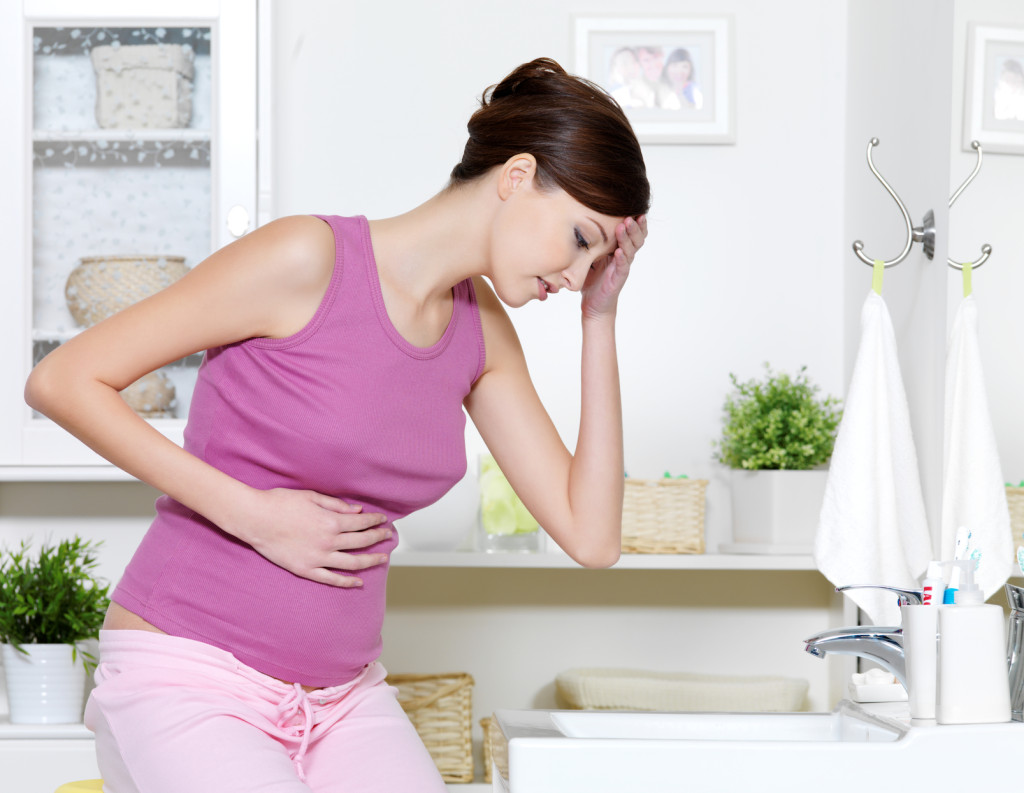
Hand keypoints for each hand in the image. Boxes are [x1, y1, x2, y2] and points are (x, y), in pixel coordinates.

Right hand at [231, 488, 390, 586]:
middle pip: (361, 542)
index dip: (375, 522)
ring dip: (370, 561)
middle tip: (388, 538)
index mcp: (330, 521)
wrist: (255, 519)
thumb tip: (357, 511)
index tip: (383, 521)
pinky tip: (358, 582)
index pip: (361, 523)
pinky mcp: (305, 570)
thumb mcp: (311, 497)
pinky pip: (331, 579)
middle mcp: (328, 541)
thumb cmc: (280, 503)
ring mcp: (317, 558)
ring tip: (383, 559)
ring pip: (352, 563)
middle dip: (377, 539)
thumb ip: (336, 505)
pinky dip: (347, 582)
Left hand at [581, 215, 647, 319]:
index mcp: (618, 249)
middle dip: (635, 226)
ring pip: (631, 249)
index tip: (634, 208)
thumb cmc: (592, 279)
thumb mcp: (589, 257)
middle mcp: (624, 256)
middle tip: (632, 215)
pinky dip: (622, 258)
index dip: (636, 221)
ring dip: (628, 237)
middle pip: (637, 238)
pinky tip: (620, 251)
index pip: (631, 233)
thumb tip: (577, 222)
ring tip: (626, 225)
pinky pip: (623, 266)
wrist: (594, 304)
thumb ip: (589, 242)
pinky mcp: (619, 278)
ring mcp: (622, 267)